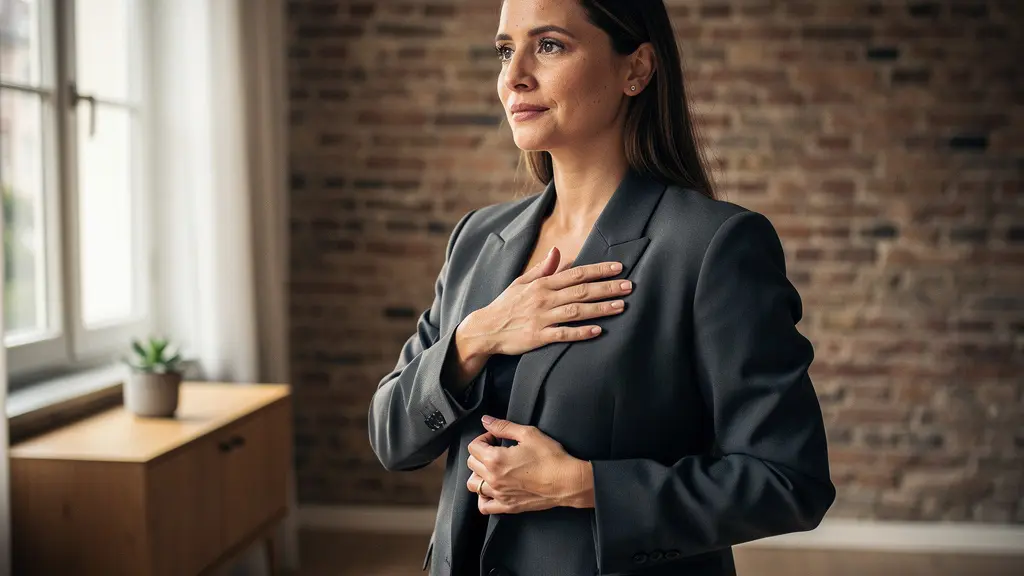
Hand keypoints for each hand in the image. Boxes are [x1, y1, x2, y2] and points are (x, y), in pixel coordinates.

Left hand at [466, 415, 593, 513]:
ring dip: (479, 474)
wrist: (567, 482)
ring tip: (493, 468)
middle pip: (472, 464)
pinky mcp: (508, 506)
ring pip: (474, 484)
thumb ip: (503, 426)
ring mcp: (499, 494)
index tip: (496, 438)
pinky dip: (483, 497)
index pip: (473, 447)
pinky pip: (484, 506)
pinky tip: (492, 489)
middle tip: (496, 449)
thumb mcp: (528, 434)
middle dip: (481, 453)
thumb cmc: (551, 458)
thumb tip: (486, 421)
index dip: (484, 438)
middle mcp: (493, 479)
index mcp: (495, 460)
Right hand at [470, 246, 631, 356]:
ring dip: (600, 308)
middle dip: (606, 288)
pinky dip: (581, 332)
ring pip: (576, 311)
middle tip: (629, 286)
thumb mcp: (521, 282)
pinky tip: (597, 331)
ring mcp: (541, 318)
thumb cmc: (506, 305)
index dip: (598, 270)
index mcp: (542, 284)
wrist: (485, 329)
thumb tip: (557, 250)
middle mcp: (544, 299)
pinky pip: (563, 334)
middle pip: (581, 291)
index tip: (618, 267)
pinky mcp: (538, 337)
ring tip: (621, 306)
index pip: (575, 273)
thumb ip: (543, 269)